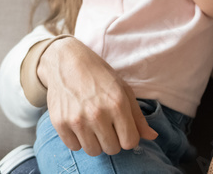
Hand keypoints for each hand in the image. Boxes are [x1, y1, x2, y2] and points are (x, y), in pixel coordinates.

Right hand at [38, 37, 157, 154]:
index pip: (130, 142)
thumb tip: (153, 136)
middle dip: (112, 139)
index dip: (128, 137)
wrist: (66, 61)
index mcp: (117, 104)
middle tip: (105, 124)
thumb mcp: (123, 90)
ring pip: (93, 151)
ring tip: (92, 124)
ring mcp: (77, 120)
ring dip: (95, 141)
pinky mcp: (60, 123)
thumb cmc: (99, 75)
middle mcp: (97, 114)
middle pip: (112, 149)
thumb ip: (138, 116)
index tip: (122, 128)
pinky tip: (78, 123)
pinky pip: (74, 147)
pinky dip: (77, 139)